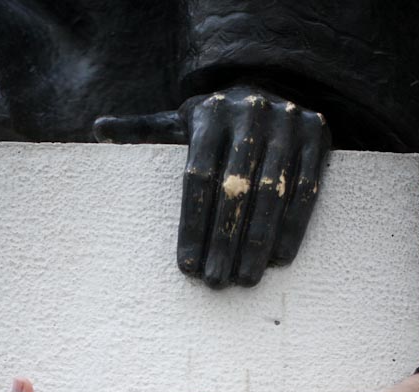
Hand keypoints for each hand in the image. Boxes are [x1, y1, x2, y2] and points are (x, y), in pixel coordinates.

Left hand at [93, 85, 330, 288]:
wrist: (276, 83)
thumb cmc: (218, 120)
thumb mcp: (181, 119)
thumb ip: (143, 131)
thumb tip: (99, 131)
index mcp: (209, 114)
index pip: (196, 177)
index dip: (192, 225)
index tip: (187, 267)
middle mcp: (249, 113)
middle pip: (233, 189)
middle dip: (223, 241)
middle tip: (216, 282)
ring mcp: (288, 123)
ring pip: (272, 192)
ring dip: (257, 242)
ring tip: (246, 279)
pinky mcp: (318, 136)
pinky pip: (307, 189)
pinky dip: (293, 226)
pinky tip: (278, 258)